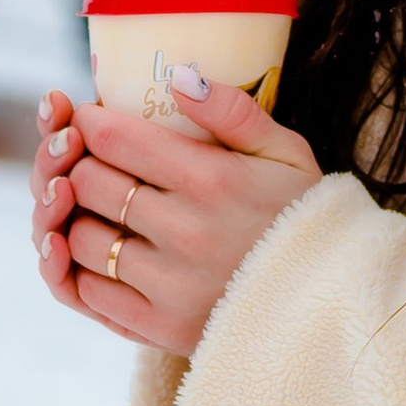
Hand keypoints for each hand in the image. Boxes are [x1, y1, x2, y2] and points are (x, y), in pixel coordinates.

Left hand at [31, 72, 321, 354]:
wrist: (331, 304)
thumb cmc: (303, 217)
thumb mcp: (285, 152)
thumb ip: (233, 111)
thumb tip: (178, 76)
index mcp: (212, 179)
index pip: (114, 138)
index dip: (86, 120)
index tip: (86, 117)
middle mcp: (186, 232)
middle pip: (89, 184)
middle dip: (77, 162)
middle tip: (86, 158)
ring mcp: (170, 285)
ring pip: (81, 239)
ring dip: (75, 216)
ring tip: (92, 205)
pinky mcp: (161, 328)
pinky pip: (91, 293)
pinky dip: (80, 269)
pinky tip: (100, 251)